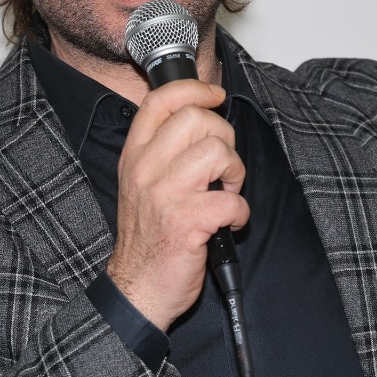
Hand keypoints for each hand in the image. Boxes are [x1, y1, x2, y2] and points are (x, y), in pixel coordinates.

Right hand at [107, 80, 247, 331]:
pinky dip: (240, 212)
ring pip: (217, 152)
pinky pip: (231, 199)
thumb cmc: (148, 236)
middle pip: (197, 119)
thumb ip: (164, 151)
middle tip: (222, 165)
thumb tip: (203, 120)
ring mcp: (165, 195)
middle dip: (224, 138)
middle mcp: (146, 170)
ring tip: (226, 191)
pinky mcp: (186, 223)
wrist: (138, 287)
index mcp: (135, 156)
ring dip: (234, 172)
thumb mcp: (142, 183)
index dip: (195, 89)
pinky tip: (229, 222)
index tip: (215, 95)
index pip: (161, 100)